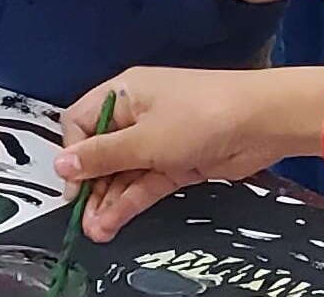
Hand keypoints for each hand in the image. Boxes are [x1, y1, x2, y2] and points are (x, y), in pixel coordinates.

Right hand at [56, 67, 323, 241]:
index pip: (83, 122)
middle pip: (102, 152)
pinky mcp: (177, 163)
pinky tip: (112, 224)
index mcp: (125, 93)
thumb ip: (103, 155)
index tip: (73, 183)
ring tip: (95, 231)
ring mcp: (158, 140)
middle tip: (80, 217)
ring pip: (123, 173)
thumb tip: (61, 164)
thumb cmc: (200, 116)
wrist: (261, 122)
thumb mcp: (145, 138)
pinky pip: (145, 183)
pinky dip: (129, 202)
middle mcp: (138, 115)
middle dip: (90, 185)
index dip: (74, 153)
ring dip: (108, 200)